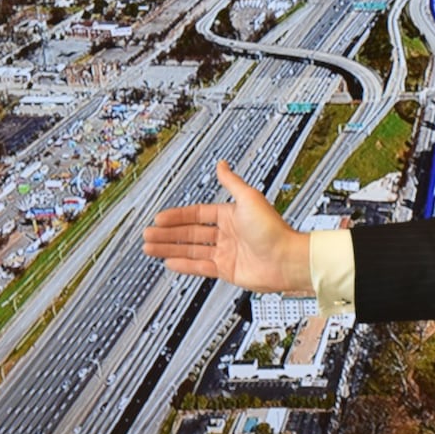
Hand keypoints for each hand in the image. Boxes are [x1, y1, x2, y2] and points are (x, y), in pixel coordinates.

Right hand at [141, 160, 310, 292]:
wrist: (286, 259)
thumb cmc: (273, 228)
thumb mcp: (249, 198)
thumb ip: (231, 182)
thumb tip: (221, 163)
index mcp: (231, 215)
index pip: (197, 214)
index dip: (177, 216)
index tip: (159, 217)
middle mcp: (228, 233)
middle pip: (190, 232)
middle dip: (168, 233)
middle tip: (147, 234)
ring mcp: (227, 252)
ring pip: (191, 249)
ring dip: (170, 248)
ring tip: (149, 248)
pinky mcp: (227, 270)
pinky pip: (200, 266)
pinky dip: (184, 265)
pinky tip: (169, 262)